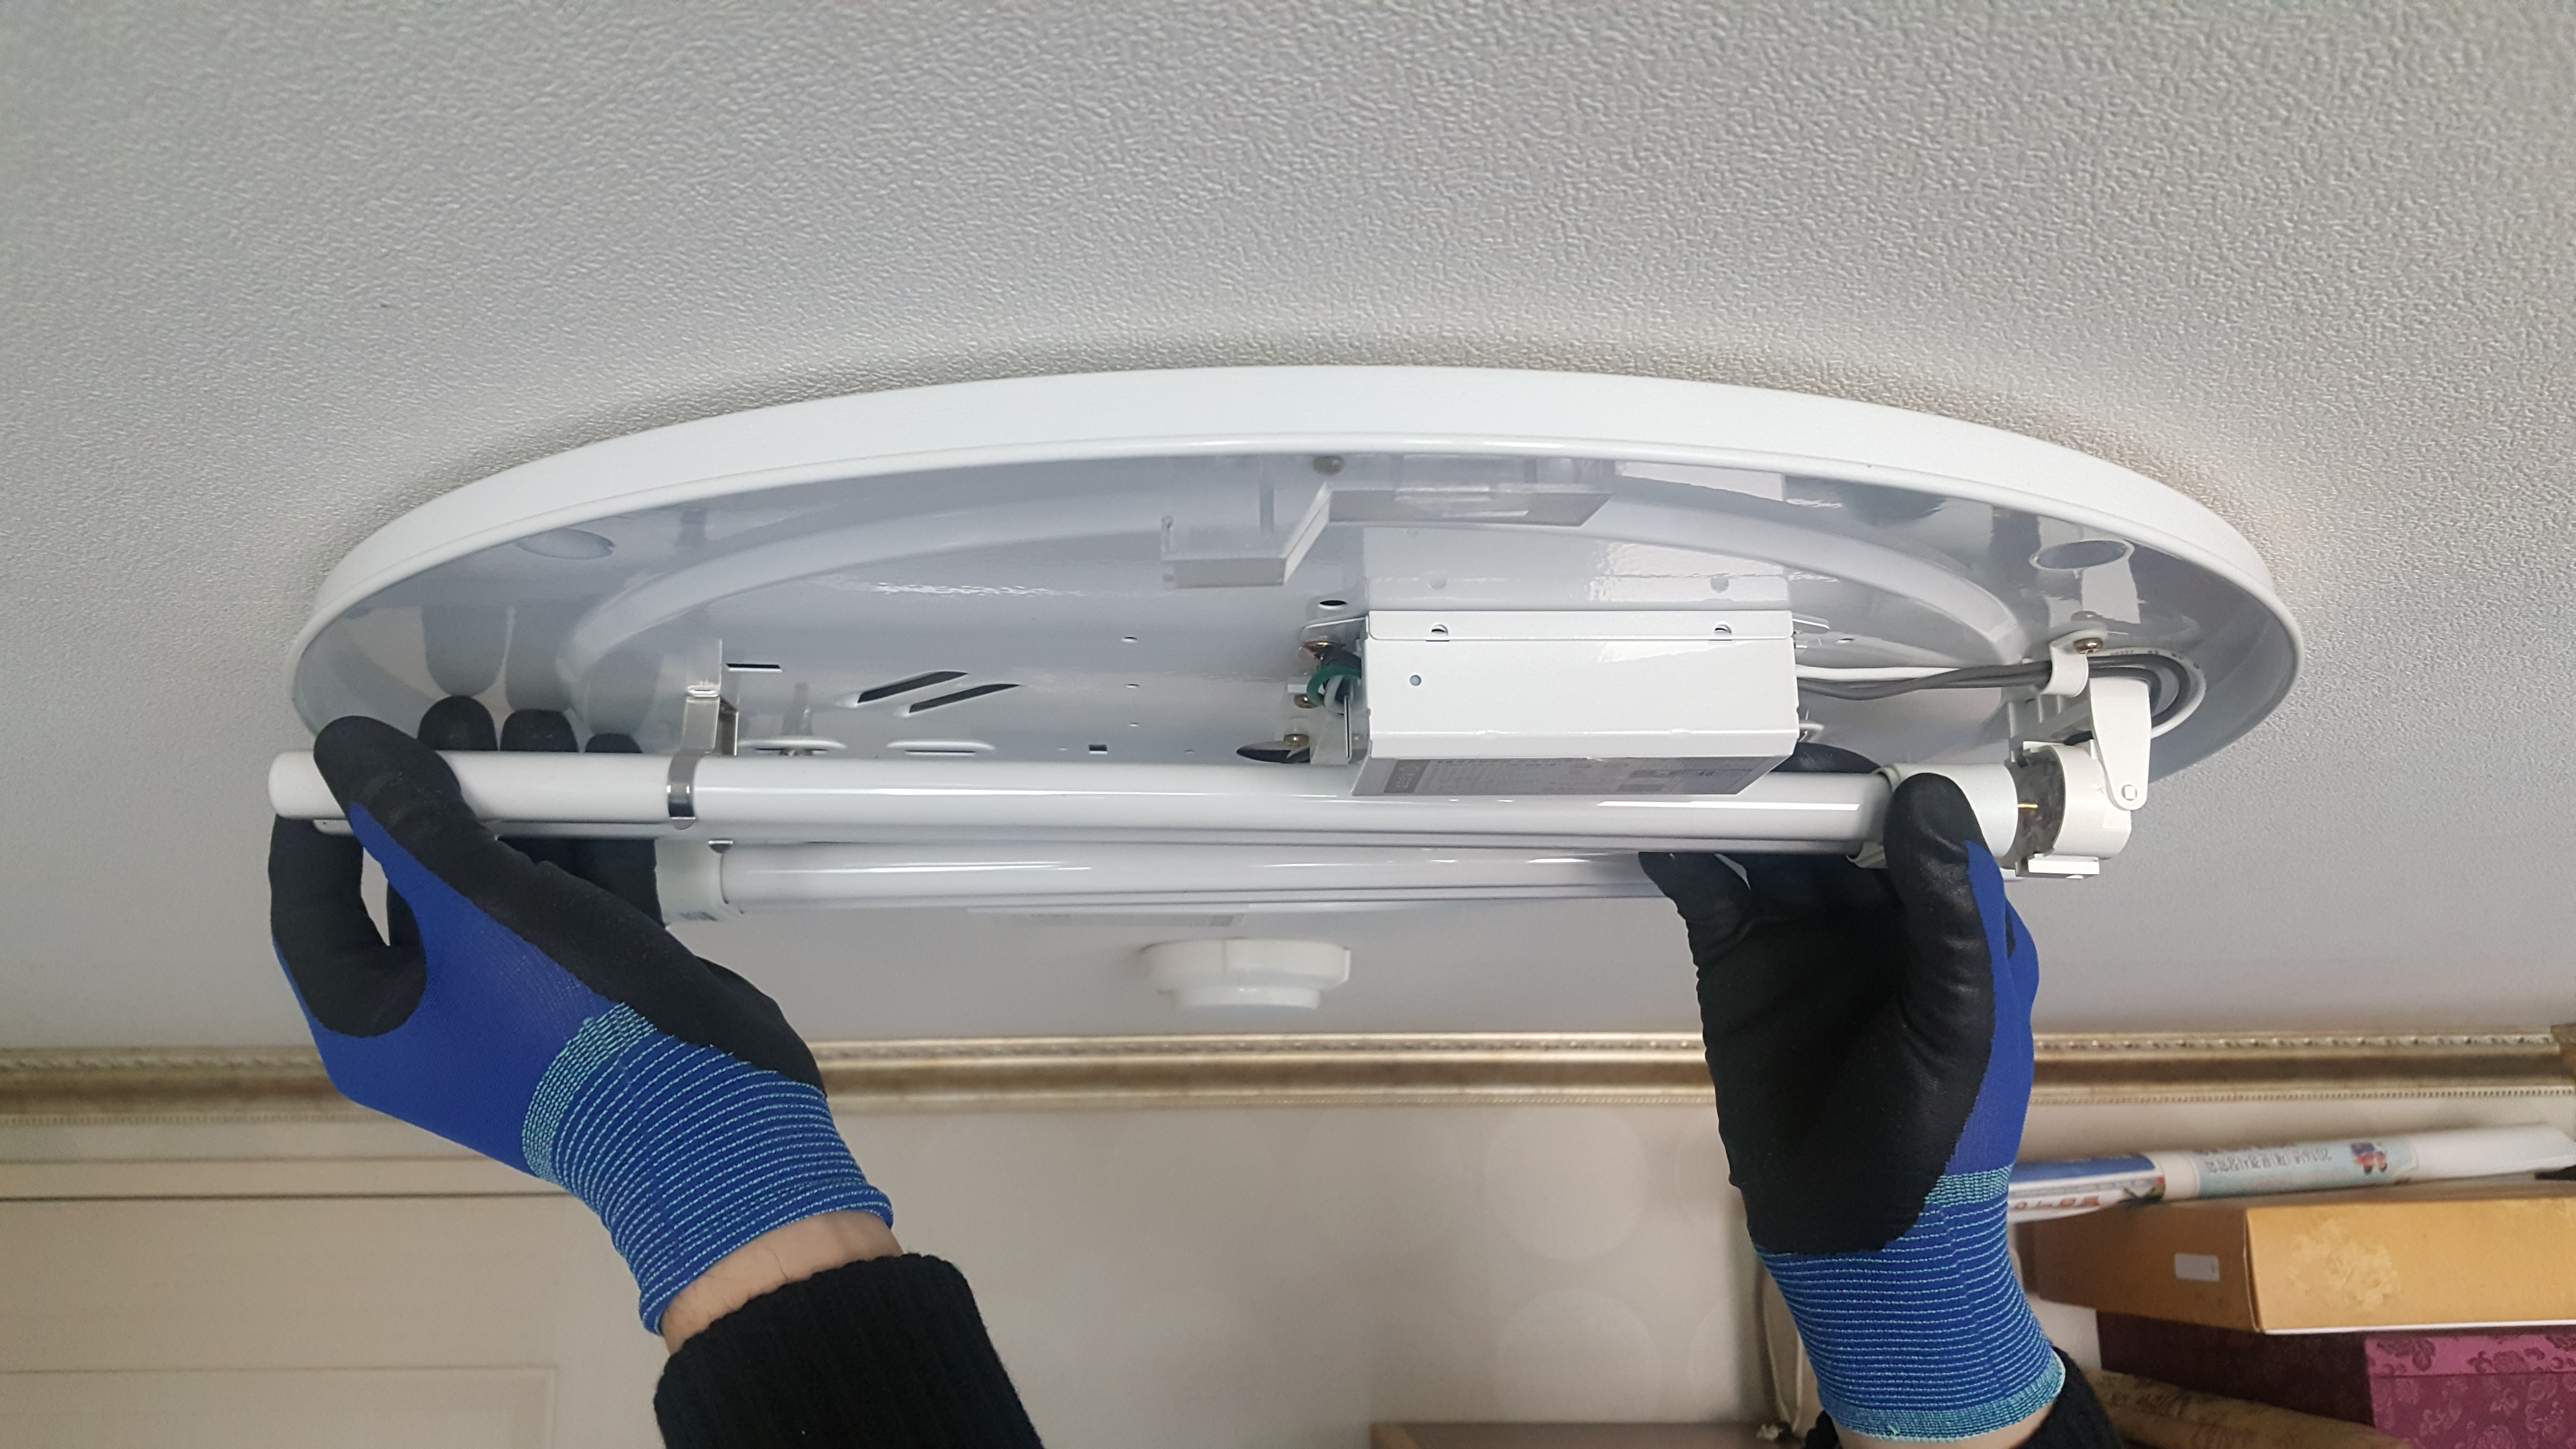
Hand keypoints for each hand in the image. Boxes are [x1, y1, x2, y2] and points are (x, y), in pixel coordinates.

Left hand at [269, 710, 895, 1333]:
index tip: (349, 748)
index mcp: (376, 1023)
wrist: (709, 1115)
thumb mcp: (482, 913)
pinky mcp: (595, 989)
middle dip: (448, 791)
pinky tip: (612, 766)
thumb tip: (338, 745)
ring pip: (506, 881)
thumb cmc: (566, 1024)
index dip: (321, 821)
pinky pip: (575, 899)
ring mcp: (520, 1003)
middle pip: (419, 881)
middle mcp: (438, 1014)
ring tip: (548, 722)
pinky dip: (592, 837)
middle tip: (468, 719)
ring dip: (529, 801)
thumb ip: (409, 823)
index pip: (311, 908)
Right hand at [1642, 761, 2058, 1445]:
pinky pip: (1714, 899)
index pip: (1914, 829)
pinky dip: (1688, 861)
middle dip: (1796, 790)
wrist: (1860, 1233)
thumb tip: (1923, 793)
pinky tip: (1665, 831)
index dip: (1876, 787)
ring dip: (1738, 814)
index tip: (1833, 758)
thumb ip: (1947, 906)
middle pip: (1832, 829)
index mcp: (1950, 927)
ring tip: (1698, 775)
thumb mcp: (1961, 1015)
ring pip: (1769, 854)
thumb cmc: (1940, 1133)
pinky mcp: (1740, 971)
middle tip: (1749, 751)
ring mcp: (1803, 943)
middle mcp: (1875, 922)